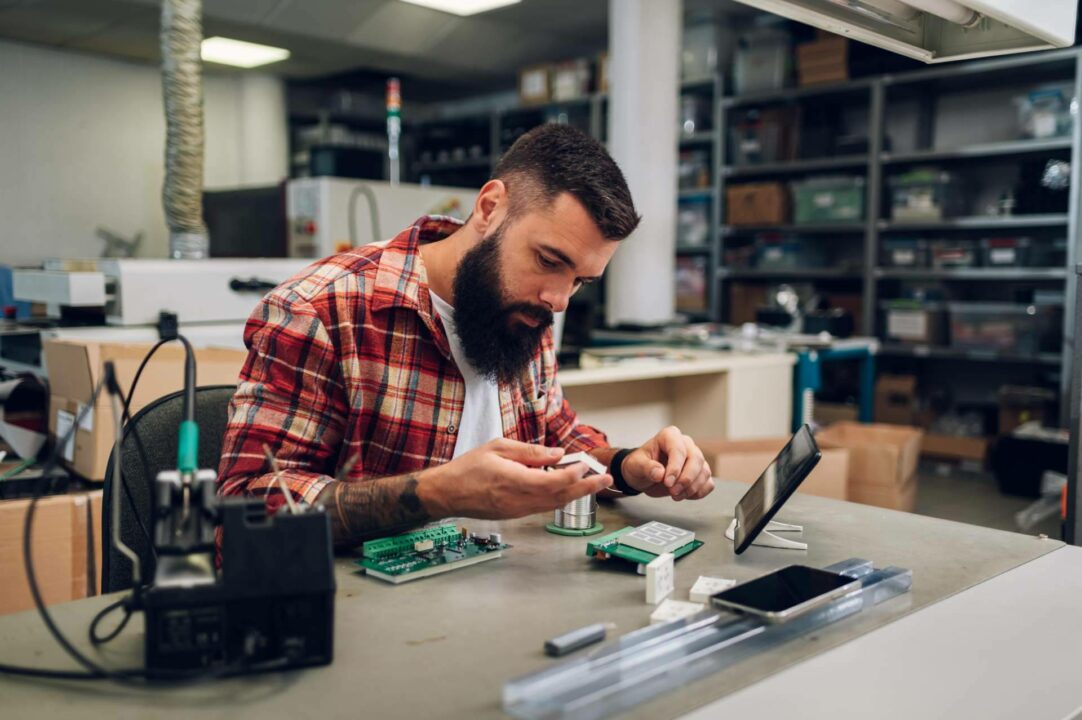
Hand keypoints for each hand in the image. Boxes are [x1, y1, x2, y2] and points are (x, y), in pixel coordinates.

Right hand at [420, 438, 612, 519]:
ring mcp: (518, 510)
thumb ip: (529, 452)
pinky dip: (559, 497)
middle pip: (560, 496)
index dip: (573, 474)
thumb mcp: (498, 448)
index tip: (585, 465)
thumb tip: (556, 454)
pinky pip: (543, 507)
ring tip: (593, 482)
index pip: (553, 481)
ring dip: (576, 493)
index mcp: (513, 480)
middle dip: (586, 487)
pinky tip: (567, 487)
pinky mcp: (516, 514)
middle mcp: (519, 499)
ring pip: (555, 504)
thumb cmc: (467, 468)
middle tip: (606, 478)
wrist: (447, 493)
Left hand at [620, 426, 713, 500]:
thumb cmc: (639, 465)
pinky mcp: (700, 472)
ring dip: (692, 488)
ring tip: (675, 496)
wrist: (643, 476)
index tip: (667, 482)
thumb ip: (646, 468)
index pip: (678, 449)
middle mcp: (686, 444)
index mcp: (669, 436)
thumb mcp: (636, 465)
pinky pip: (708, 483)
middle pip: (696, 459)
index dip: (675, 467)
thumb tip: (659, 474)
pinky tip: (684, 495)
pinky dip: (699, 492)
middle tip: (672, 492)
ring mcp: (695, 458)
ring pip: (704, 472)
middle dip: (686, 479)